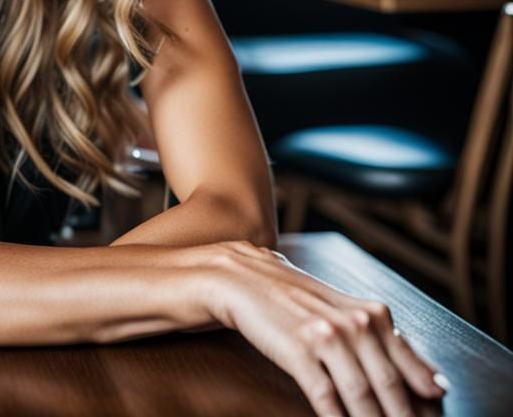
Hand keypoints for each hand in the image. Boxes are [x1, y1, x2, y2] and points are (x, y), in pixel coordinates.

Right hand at [208, 241, 447, 416]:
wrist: (246, 279)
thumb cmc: (301, 301)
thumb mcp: (350, 314)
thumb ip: (392, 346)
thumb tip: (437, 387)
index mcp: (374, 315)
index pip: (412, 373)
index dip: (424, 409)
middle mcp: (355, 323)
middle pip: (390, 389)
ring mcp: (326, 336)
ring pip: (361, 396)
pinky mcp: (298, 350)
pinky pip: (325, 397)